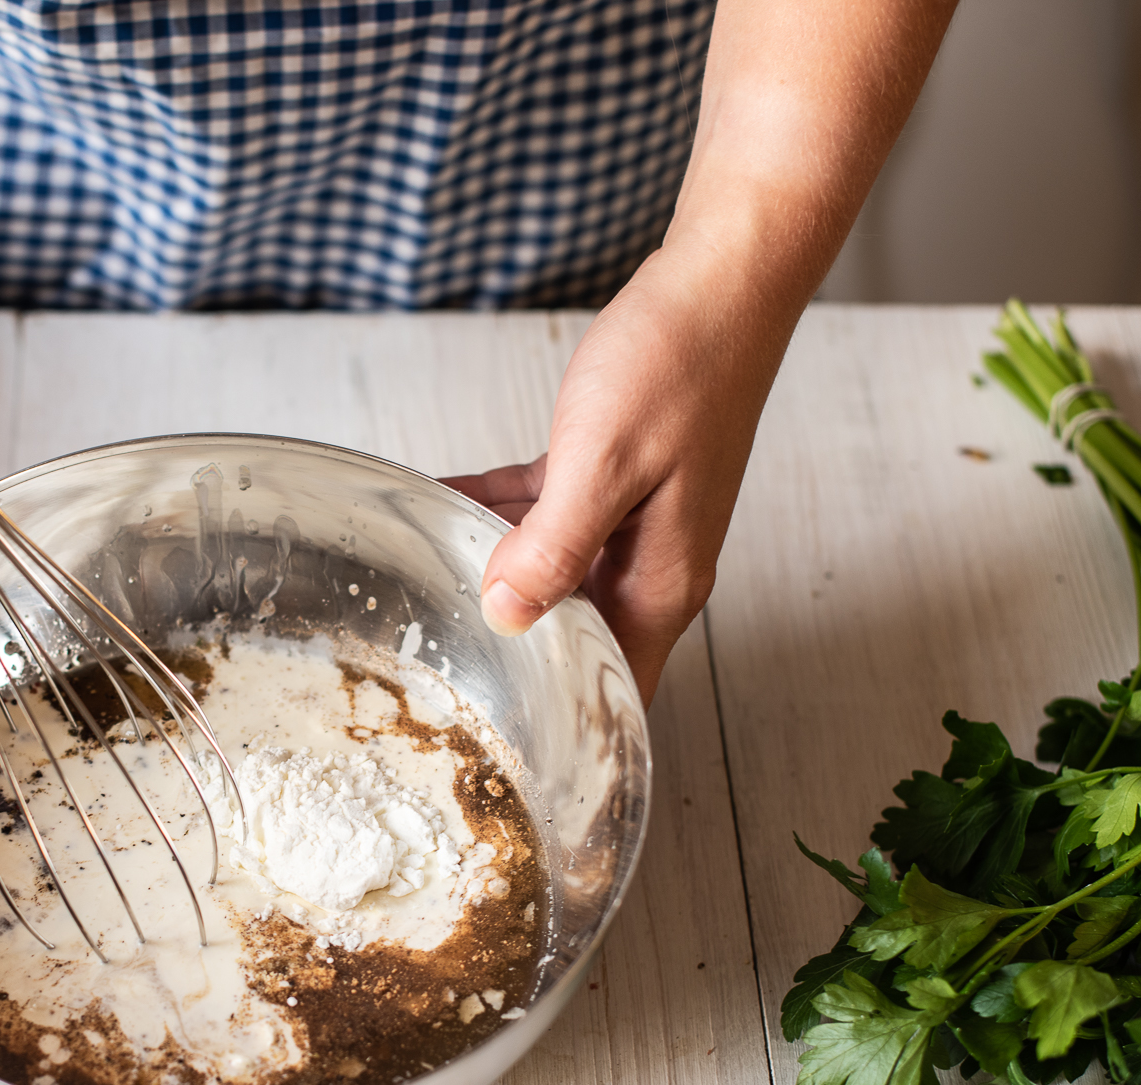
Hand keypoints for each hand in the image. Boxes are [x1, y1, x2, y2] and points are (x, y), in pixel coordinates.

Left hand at [441, 248, 766, 704]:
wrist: (723, 280)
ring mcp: (634, 523)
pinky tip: (443, 503)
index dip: (570, 729)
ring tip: (417, 582)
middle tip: (433, 668)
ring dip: (491, 575)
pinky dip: (498, 516)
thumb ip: (554, 548)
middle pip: (575, 640)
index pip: (619, 690)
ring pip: (550, 575)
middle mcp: (651, 565)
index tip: (505, 750)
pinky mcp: (612, 480)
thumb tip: (507, 616)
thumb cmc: (679, 364)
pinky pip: (544, 517)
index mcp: (661, 582)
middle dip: (511, 654)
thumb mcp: (603, 464)